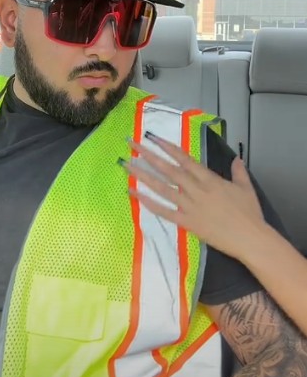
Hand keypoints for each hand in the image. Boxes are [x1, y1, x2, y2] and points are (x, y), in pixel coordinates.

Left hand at [121, 134, 266, 260]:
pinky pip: (164, 211)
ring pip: (162, 188)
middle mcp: (195, 190)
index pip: (184, 159)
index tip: (152, 138)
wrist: (250, 238)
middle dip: (148, 155)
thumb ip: (238, 171)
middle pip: (168, 169)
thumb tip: (236, 159)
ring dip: (143, 175)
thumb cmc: (249, 213)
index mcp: (209, 179)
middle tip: (132, 144)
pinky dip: (148, 202)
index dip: (167, 147)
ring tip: (127, 165)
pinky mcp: (186, 222)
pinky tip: (134, 194)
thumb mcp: (246, 188)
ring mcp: (189, 206)